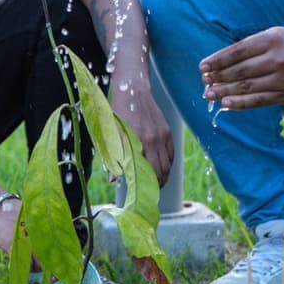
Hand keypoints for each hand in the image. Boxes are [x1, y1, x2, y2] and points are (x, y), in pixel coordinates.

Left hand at [112, 71, 174, 185]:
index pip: (148, 172)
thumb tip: (113, 179)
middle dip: (157, 184)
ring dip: (164, 176)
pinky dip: (169, 164)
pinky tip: (163, 168)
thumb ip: (114, 157)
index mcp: (138, 142)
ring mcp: (162, 135)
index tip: (143, 192)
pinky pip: (172, 153)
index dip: (148, 185)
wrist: (133, 91)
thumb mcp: (112, 134)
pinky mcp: (167, 131)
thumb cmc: (118, 113)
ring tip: (157, 183)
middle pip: (161, 170)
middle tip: (151, 191)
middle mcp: (153, 140)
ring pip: (168, 164)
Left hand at [201, 27, 283, 110]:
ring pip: (249, 88)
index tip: (203, 67)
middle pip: (242, 71)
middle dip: (220, 78)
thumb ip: (247, 47)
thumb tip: (217, 65)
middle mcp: (280, 59)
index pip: (238, 51)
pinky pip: (260, 101)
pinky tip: (226, 104)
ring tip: (210, 94)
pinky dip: (241, 104)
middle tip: (204, 82)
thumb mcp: (270, 35)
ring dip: (226, 92)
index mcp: (272, 40)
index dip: (218, 60)